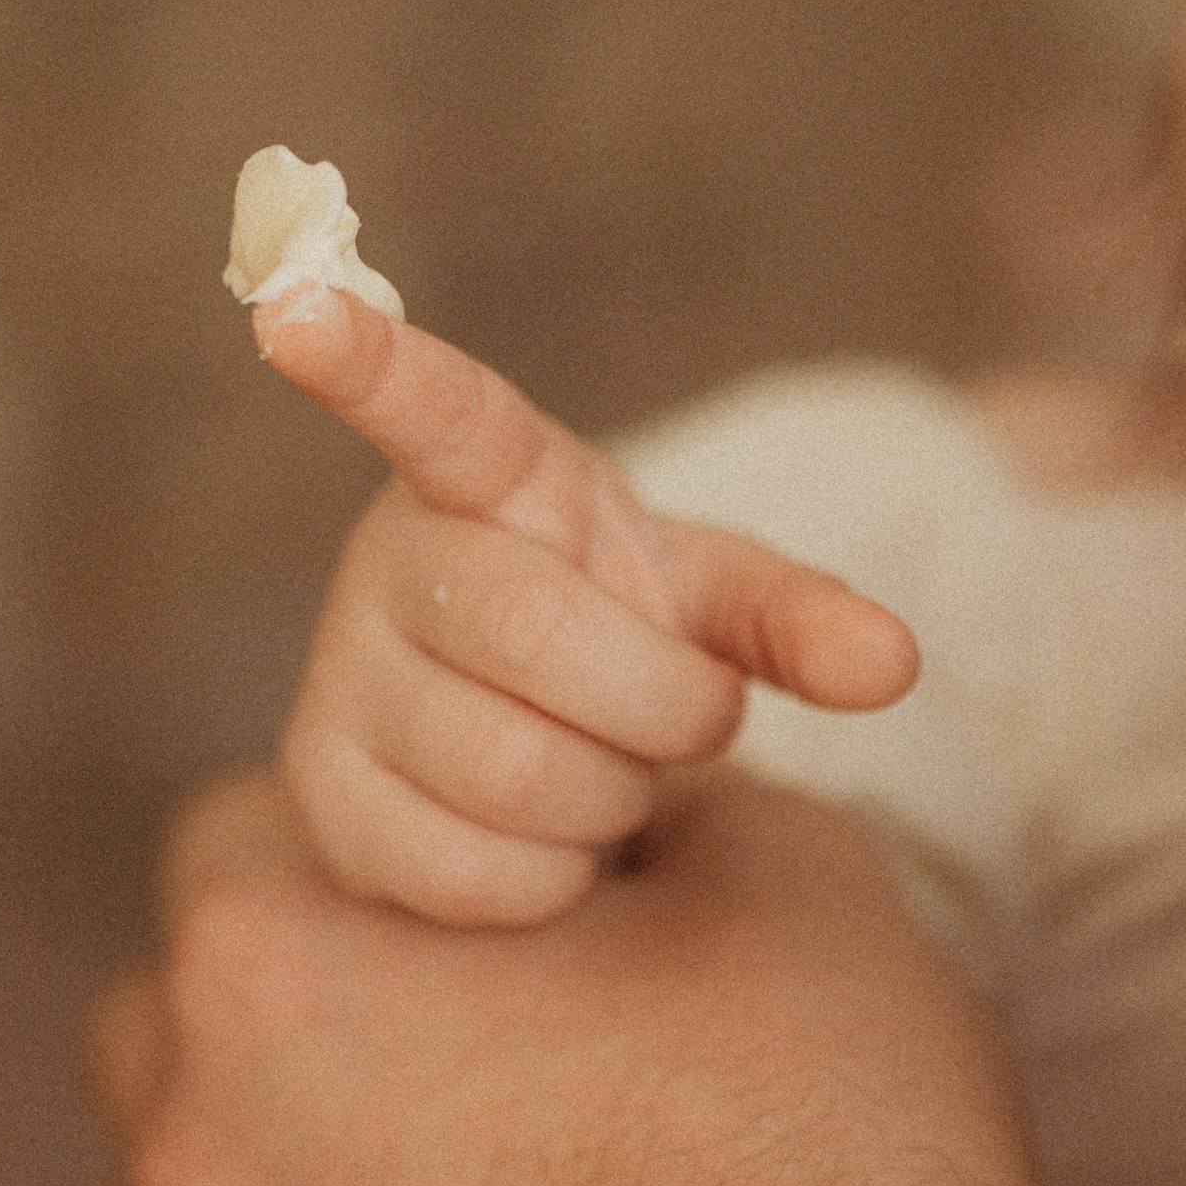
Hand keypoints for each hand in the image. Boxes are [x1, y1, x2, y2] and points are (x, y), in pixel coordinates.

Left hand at [74, 762, 1084, 1185]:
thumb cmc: (823, 1171)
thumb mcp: (794, 883)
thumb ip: (663, 819)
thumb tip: (633, 835)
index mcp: (272, 974)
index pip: (238, 839)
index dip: (377, 852)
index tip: (483, 895)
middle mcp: (198, 1159)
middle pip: (166, 1035)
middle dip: (286, 1019)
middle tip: (468, 1042)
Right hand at [255, 282, 917, 922]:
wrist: (527, 747)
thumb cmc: (621, 637)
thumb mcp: (716, 604)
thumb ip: (800, 618)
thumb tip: (893, 664)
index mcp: (488, 481)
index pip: (433, 412)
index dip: (371, 362)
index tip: (293, 308)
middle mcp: (388, 563)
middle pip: (532, 636)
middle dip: (657, 702)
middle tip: (684, 715)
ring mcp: (337, 683)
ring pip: (508, 773)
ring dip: (609, 796)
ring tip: (606, 767)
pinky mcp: (321, 801)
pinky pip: (469, 871)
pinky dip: (552, 876)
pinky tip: (550, 837)